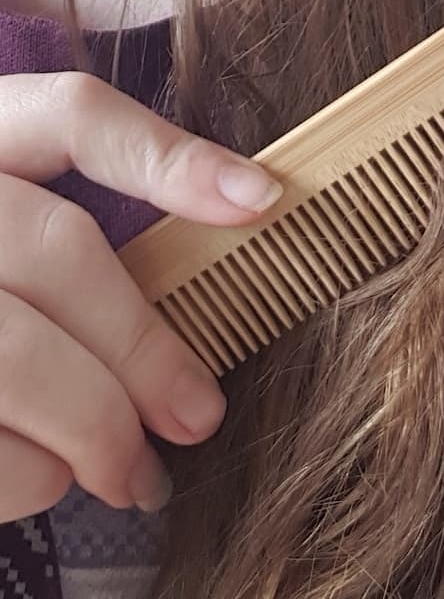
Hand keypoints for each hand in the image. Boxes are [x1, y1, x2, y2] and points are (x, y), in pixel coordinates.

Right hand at [0, 72, 280, 521]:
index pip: (69, 115)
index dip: (168, 154)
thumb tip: (224, 245)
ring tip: (126, 470)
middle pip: (57, 249)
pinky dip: (28, 479)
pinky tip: (47, 483)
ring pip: (15, 356)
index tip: (264, 202)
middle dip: (145, 345)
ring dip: (92, 429)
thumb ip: (62, 233)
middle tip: (199, 416)